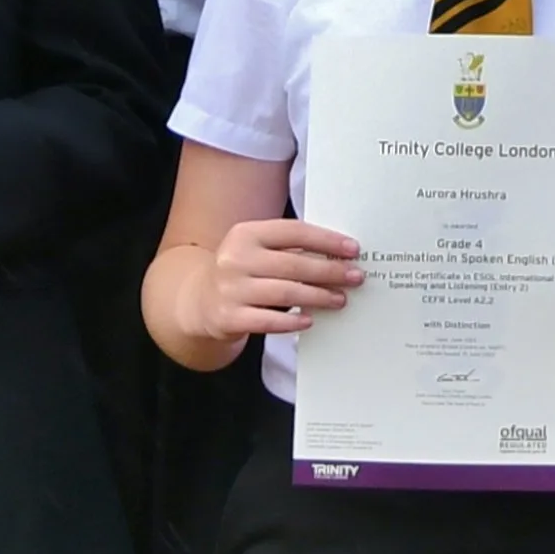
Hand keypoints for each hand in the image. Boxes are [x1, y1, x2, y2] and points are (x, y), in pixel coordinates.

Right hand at [176, 215, 363, 350]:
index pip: (294, 231)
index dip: (326, 239)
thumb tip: (339, 256)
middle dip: (329, 271)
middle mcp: (235, 258)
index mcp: (245, 233)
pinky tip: (310, 320)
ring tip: (339, 299)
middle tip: (354, 277)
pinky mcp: (228, 317)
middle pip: (293, 264)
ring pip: (285, 293)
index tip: (353, 249)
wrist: (200, 300)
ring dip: (318, 297)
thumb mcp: (257, 250)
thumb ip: (290, 249)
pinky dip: (292, 322)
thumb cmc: (242, 272)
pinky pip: (268, 321)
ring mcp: (230, 289)